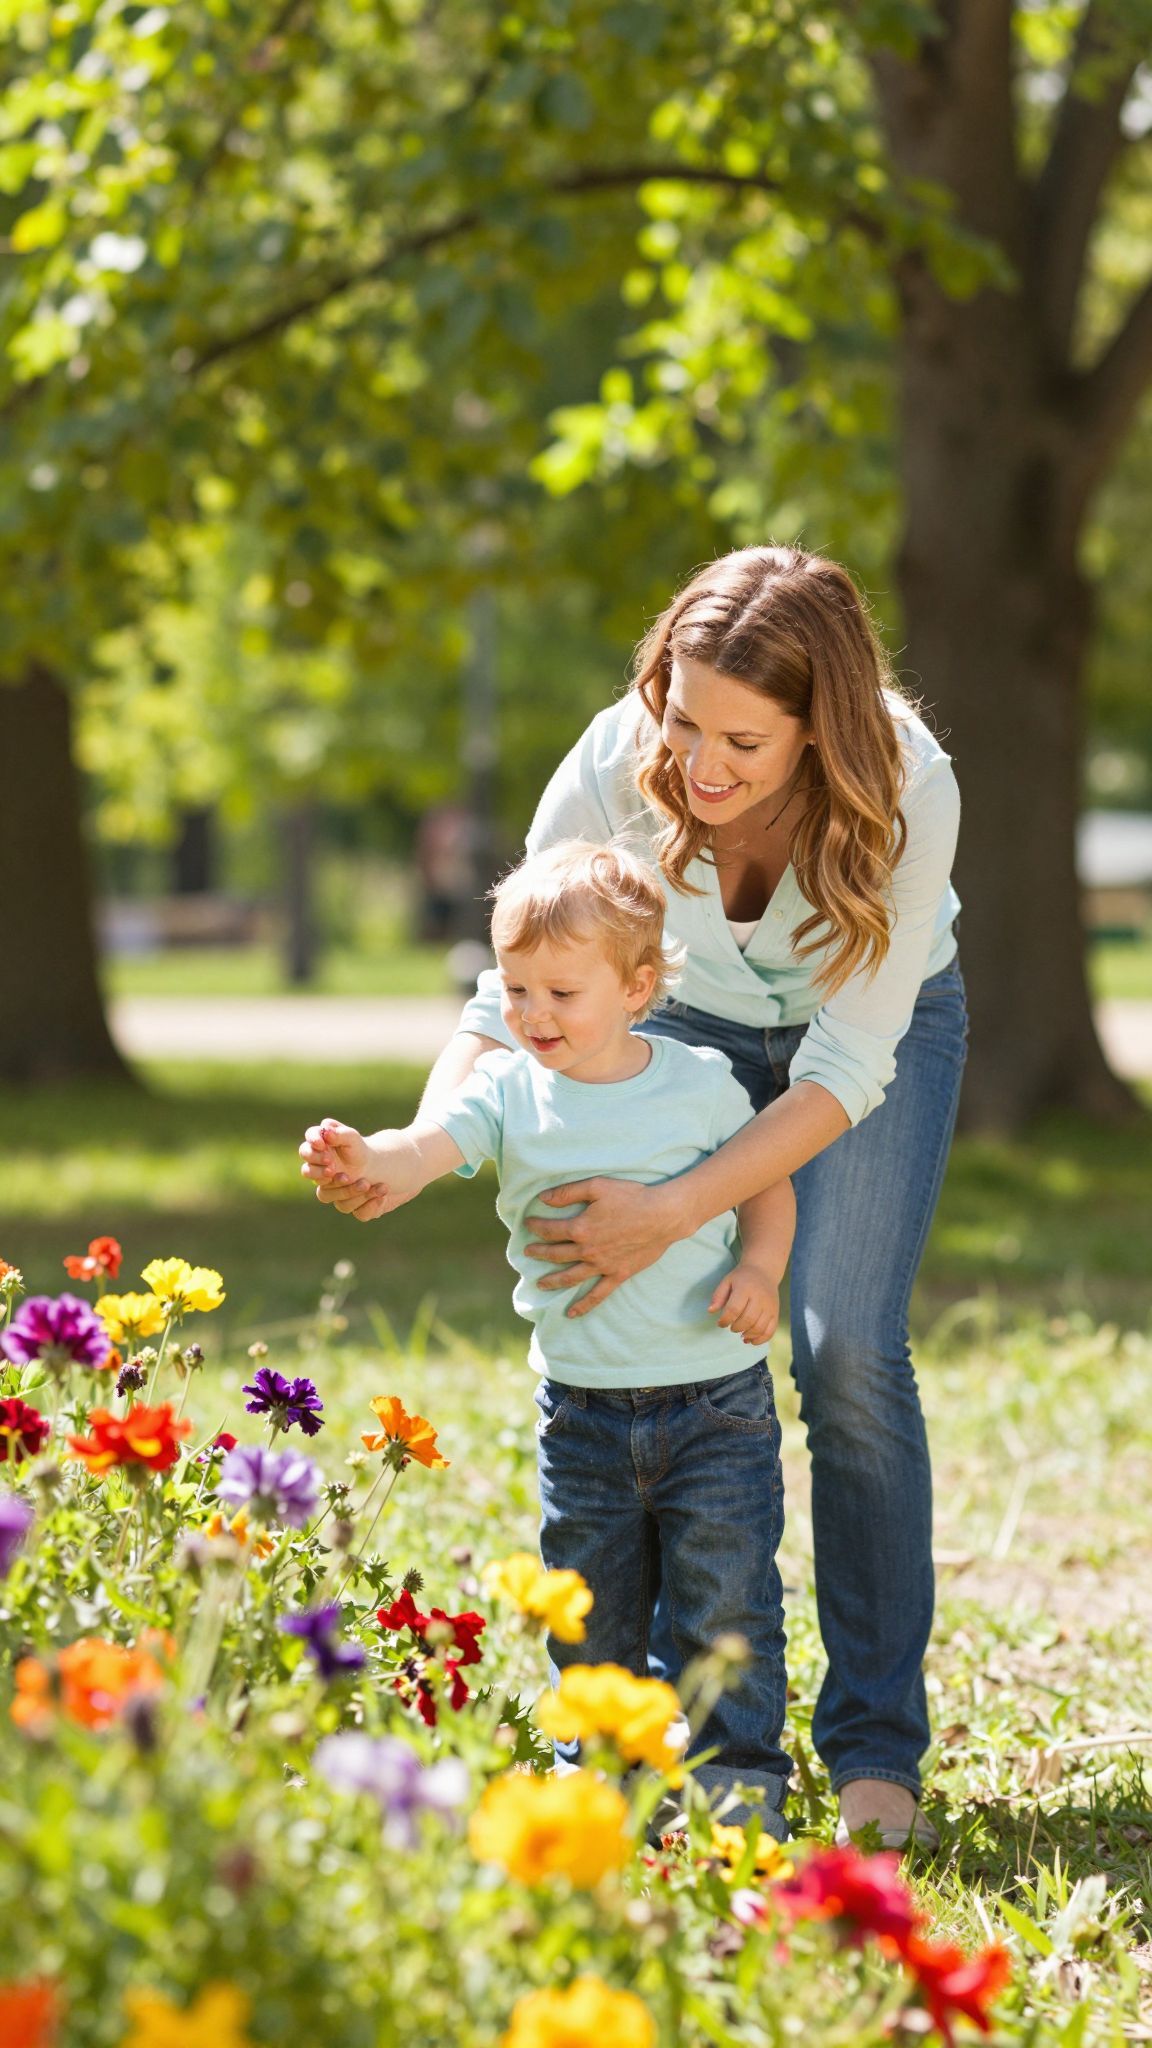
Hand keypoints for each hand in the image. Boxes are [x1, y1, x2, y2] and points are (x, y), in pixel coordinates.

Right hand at [298, 1120, 420, 1221]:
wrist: (405, 1166)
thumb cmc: (374, 1150)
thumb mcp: (356, 1139)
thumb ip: (340, 1133)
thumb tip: (325, 1129)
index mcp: (325, 1156)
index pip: (307, 1153)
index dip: (313, 1155)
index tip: (329, 1157)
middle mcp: (330, 1177)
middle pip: (318, 1184)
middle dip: (332, 1182)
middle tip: (346, 1176)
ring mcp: (343, 1195)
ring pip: (337, 1202)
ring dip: (354, 1193)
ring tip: (371, 1183)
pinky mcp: (360, 1208)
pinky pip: (359, 1213)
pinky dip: (371, 1204)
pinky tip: (382, 1193)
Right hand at [299, 1118, 374, 1188]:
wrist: (366, 1167)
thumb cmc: (357, 1148)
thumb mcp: (352, 1138)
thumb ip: (339, 1133)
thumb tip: (326, 1131)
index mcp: (321, 1136)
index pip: (311, 1134)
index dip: (313, 1138)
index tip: (322, 1144)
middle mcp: (315, 1152)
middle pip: (304, 1152)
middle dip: (315, 1157)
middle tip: (329, 1160)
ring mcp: (316, 1168)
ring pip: (307, 1171)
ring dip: (318, 1172)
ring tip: (334, 1171)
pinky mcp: (321, 1182)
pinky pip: (319, 1186)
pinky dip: (329, 1183)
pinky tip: (343, 1179)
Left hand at [524, 1178, 687, 1317]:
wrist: (663, 1216)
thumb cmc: (632, 1197)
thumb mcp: (597, 1186)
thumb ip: (567, 1193)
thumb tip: (543, 1198)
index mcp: (580, 1228)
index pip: (550, 1230)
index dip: (535, 1226)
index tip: (527, 1223)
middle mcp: (587, 1250)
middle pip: (556, 1254)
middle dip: (538, 1253)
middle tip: (527, 1253)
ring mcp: (602, 1266)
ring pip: (570, 1277)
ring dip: (553, 1280)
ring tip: (540, 1283)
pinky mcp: (618, 1275)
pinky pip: (597, 1294)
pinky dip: (583, 1305)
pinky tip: (571, 1313)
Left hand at [709, 1262, 780, 1347]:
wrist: (764, 1271)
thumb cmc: (742, 1278)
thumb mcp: (727, 1281)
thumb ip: (718, 1296)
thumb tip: (711, 1311)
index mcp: (745, 1288)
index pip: (734, 1309)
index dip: (725, 1320)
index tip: (720, 1323)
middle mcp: (760, 1298)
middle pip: (748, 1319)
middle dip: (736, 1328)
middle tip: (731, 1327)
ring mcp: (770, 1306)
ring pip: (759, 1327)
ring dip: (747, 1335)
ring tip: (740, 1333)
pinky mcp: (775, 1313)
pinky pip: (770, 1331)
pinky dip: (760, 1340)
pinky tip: (750, 1340)